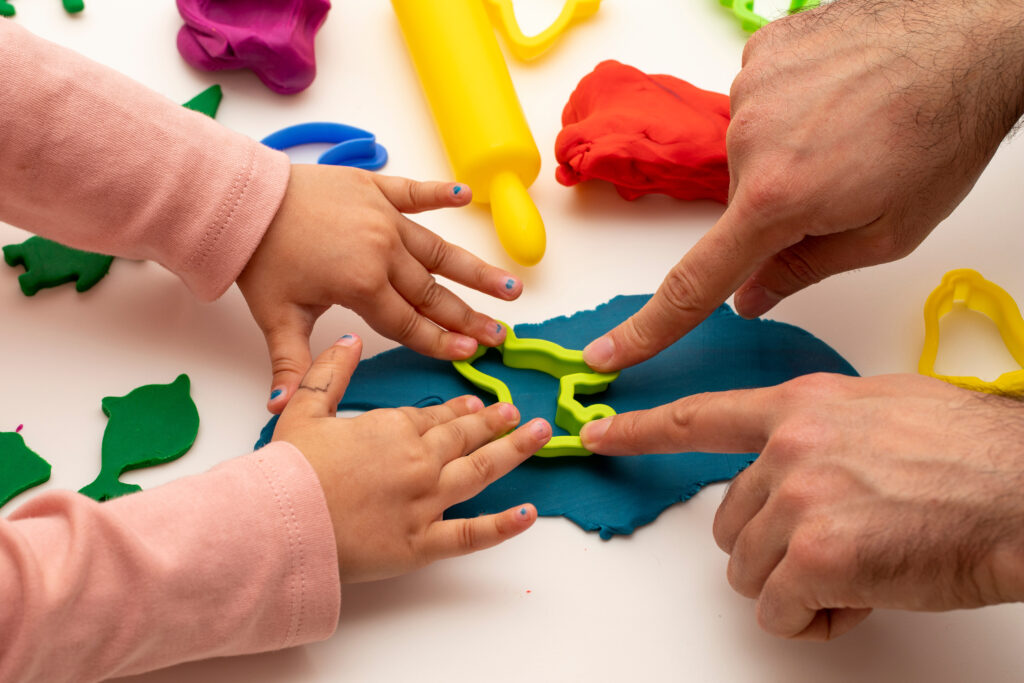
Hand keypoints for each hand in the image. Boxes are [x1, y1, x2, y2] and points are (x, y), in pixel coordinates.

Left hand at [237, 164, 523, 411]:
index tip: (473, 353)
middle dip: (470, 317)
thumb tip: (279, 410)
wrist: (243, 201)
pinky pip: (414, 192)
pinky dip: (440, 194)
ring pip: (438, 250)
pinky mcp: (374, 189)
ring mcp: (382, 218)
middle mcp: (382, 251)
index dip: (441, 342)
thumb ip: (289, 363)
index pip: (409, 323)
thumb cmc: (260, 259)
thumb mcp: (275, 315)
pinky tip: (468, 196)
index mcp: (362, 284)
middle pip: (433, 293)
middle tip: (502, 334)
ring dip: (475, 269)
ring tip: (509, 285)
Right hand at [272, 333, 550, 582]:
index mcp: (393, 429)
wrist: (281, 525)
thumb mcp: (304, 410)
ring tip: (537, 436)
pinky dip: (504, 526)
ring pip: (480, 472)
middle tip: (513, 413)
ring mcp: (426, 503)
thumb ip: (330, 372)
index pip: (434, 416)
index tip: (476, 405)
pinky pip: (472, 534)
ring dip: (513, 451)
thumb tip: (349, 339)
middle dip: (492, 423)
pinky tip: (529, 514)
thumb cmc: (289, 471)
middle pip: (463, 438)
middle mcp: (419, 461)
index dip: (458, 410)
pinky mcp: (424, 543)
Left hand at [581, 373, 1023, 638]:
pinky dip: (814, 618)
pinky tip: (861, 596)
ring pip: (748, 571)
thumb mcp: (881, 412)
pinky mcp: (814, 557)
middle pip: (728, 522)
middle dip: (771, 547)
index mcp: (801, 407)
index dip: (640, 429)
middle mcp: (788, 447)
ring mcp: (797, 499)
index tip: (597, 433)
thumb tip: (792, 462)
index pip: (699, 419)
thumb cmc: (971, 456)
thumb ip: (821, 433)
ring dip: (795, 584)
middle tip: (836, 547)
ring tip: (858, 569)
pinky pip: (781, 611)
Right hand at [583, 0, 1023, 371]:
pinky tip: (837, 94)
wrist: (972, 39)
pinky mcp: (762, 51)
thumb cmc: (944, 133)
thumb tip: (750, 299)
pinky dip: (792, 105)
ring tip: (850, 128)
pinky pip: (760, 98)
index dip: (647, 328)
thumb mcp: (887, 233)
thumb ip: (805, 269)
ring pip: (751, 148)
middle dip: (782, 205)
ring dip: (790, 150)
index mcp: (778, 198)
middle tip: (844, 178)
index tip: (606, 354)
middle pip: (741, 203)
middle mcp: (749, 140)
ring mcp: (751, 87)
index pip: (694, 283)